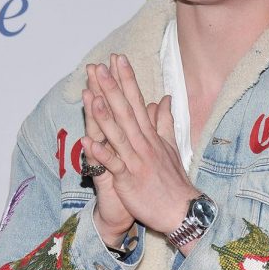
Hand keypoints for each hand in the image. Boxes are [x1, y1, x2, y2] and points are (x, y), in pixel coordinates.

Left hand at [82, 54, 198, 233]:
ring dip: (105, 116)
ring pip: (118, 135)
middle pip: (125, 111)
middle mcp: (143, 143)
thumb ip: (164, 121)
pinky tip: (87, 142)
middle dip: (112, 89)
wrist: (181, 210)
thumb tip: (164, 99)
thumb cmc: (174, 181)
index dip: (126, 79)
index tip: (117, 59)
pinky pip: (113, 165)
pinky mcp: (129, 179)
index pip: (137, 101)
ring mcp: (136, 161)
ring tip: (92, 96)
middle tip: (99, 67)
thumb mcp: (170, 147)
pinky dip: (100, 154)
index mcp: (150, 135)